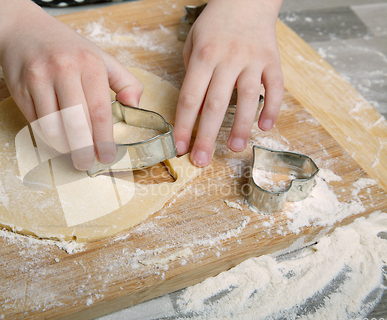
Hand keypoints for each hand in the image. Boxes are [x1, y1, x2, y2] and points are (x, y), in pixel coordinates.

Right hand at [0, 9, 142, 169]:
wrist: (23, 31)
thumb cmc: (68, 49)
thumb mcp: (102, 58)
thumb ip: (125, 82)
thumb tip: (135, 107)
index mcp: (89, 64)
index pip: (99, 111)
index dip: (104, 139)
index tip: (107, 156)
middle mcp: (63, 70)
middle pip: (76, 123)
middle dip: (84, 150)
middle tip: (87, 163)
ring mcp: (39, 79)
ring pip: (52, 126)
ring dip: (63, 146)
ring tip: (72, 150)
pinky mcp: (19, 88)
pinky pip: (35, 122)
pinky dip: (48, 137)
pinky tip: (57, 138)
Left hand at [173, 0, 283, 166]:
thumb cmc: (215, 24)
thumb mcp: (192, 43)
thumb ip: (192, 75)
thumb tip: (195, 109)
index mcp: (203, 55)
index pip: (190, 97)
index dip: (184, 126)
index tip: (179, 147)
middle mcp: (228, 59)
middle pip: (216, 104)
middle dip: (207, 136)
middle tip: (201, 160)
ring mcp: (252, 60)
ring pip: (247, 98)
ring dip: (241, 127)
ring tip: (234, 148)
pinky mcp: (272, 60)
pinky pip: (275, 88)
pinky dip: (272, 108)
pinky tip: (265, 126)